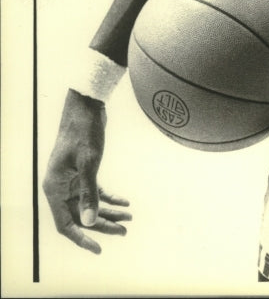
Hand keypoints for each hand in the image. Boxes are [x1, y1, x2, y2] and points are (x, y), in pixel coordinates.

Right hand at [43, 89, 131, 253]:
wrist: (87, 105)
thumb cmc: (84, 131)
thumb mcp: (89, 163)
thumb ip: (89, 193)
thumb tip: (89, 222)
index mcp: (54, 188)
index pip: (65, 224)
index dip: (82, 238)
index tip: (99, 249)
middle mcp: (60, 187)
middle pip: (80, 215)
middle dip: (102, 224)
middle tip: (124, 230)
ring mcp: (71, 179)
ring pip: (89, 203)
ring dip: (109, 211)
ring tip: (129, 217)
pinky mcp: (83, 171)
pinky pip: (95, 191)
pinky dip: (109, 197)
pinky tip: (125, 202)